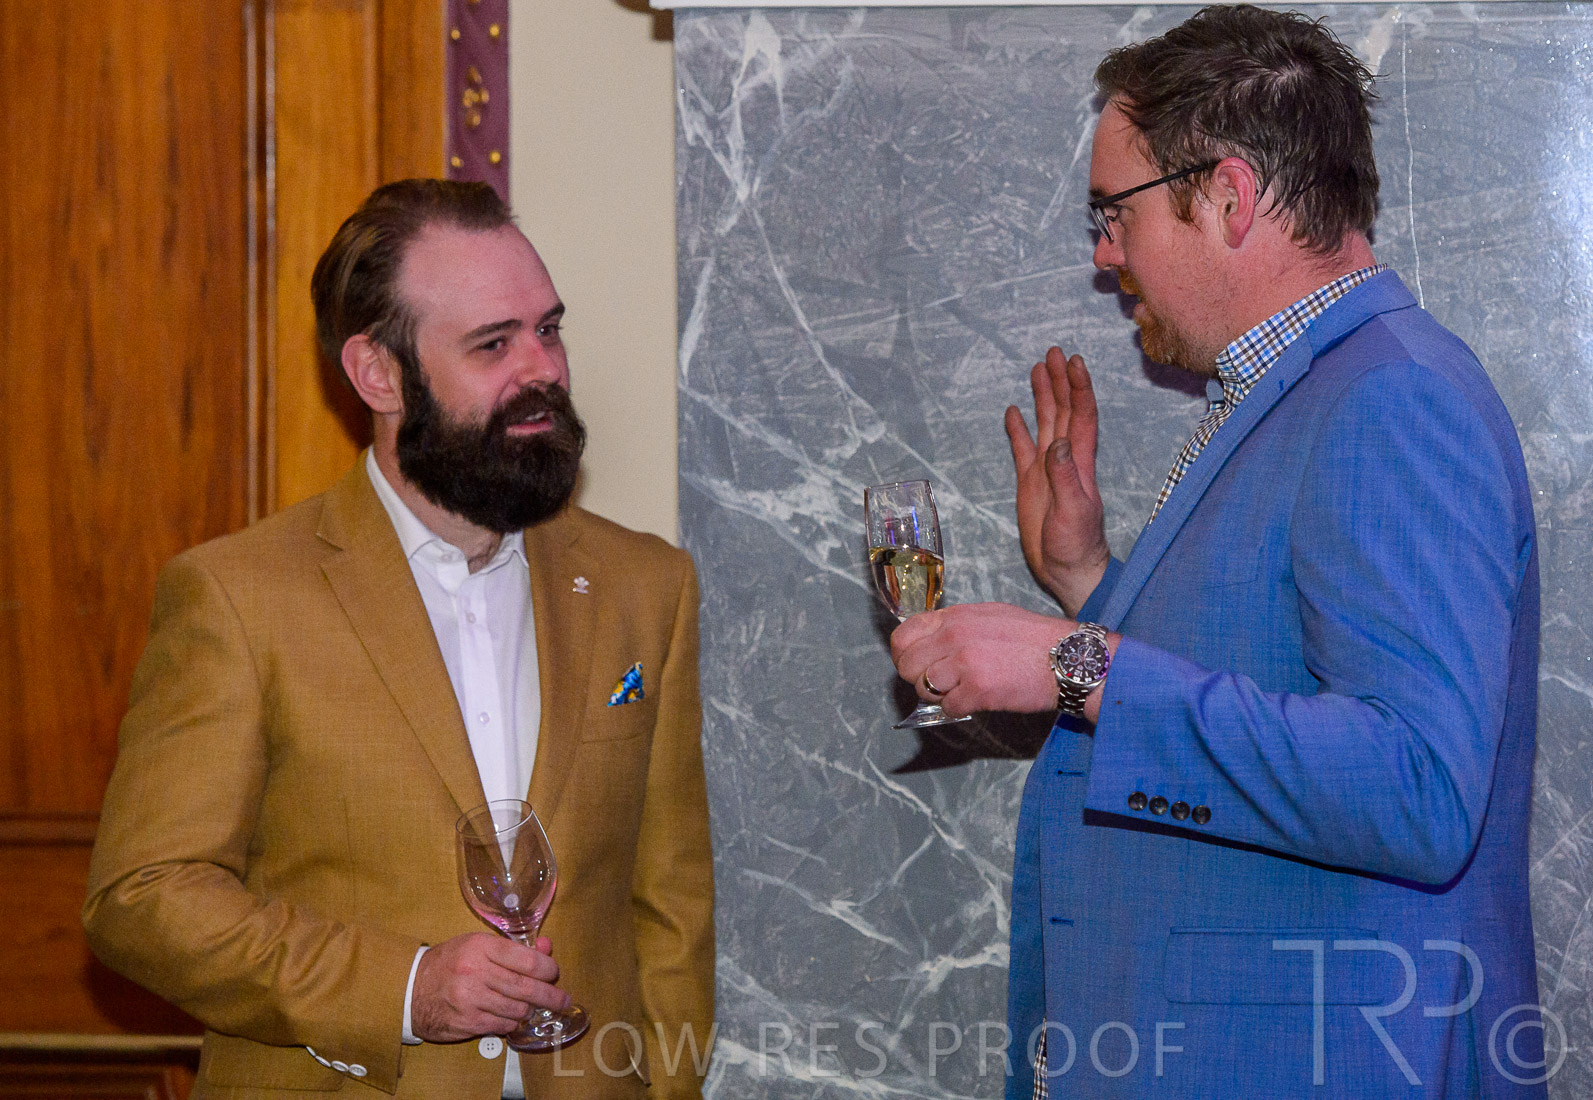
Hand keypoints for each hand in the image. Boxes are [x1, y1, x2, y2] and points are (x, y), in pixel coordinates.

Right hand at [410, 932, 568, 1042]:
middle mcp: (476, 971)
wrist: (411, 989)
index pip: (526, 959)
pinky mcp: (467, 1022)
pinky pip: (502, 1024)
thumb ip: (513, 948)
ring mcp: (471, 999)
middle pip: (526, 987)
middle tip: (563, 1001)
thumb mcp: (477, 945)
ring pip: (517, 1008)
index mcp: (480, 946)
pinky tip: (512, 1016)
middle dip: (550, 996)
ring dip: (529, 1009)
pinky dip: (512, 1021)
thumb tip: (547, 949)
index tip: (553, 972)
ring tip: (532, 1006)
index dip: (547, 968)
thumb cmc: (449, 963)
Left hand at [891, 603, 1073, 717]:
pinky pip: (948, 707)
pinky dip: (959, 709)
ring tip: (961, 690)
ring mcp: (965, 662)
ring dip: (939, 695)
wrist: (1069, 657)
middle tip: (939, 683)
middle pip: (907, 665)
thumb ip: (956, 626)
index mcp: (956, 616)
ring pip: (923, 688)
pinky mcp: (978, 690)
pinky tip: (976, 701)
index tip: (915, 665)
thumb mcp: (990, 615)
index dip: (904, 655)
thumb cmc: (1034, 638)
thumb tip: (931, 642)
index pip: (903, 636)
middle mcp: (955, 636)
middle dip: (918, 678)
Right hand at [1005, 347, 1110, 615]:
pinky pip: (1023, 448)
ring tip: (1037, 368)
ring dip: (1043, 396)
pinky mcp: (1031, 482)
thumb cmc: (1076, 545)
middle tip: (1053, 352)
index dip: (1078, 388)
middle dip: (1059, 381)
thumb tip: (1056, 442)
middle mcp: (1065, 459)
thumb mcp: (1073, 511)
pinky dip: (1019, 429)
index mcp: (1079, 462)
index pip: (1080, 416)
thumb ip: (1065, 477)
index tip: (1073, 362)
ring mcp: (1047, 469)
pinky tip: (1013, 412)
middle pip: (1063, 411)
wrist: (1069, 570)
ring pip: (1045, 423)